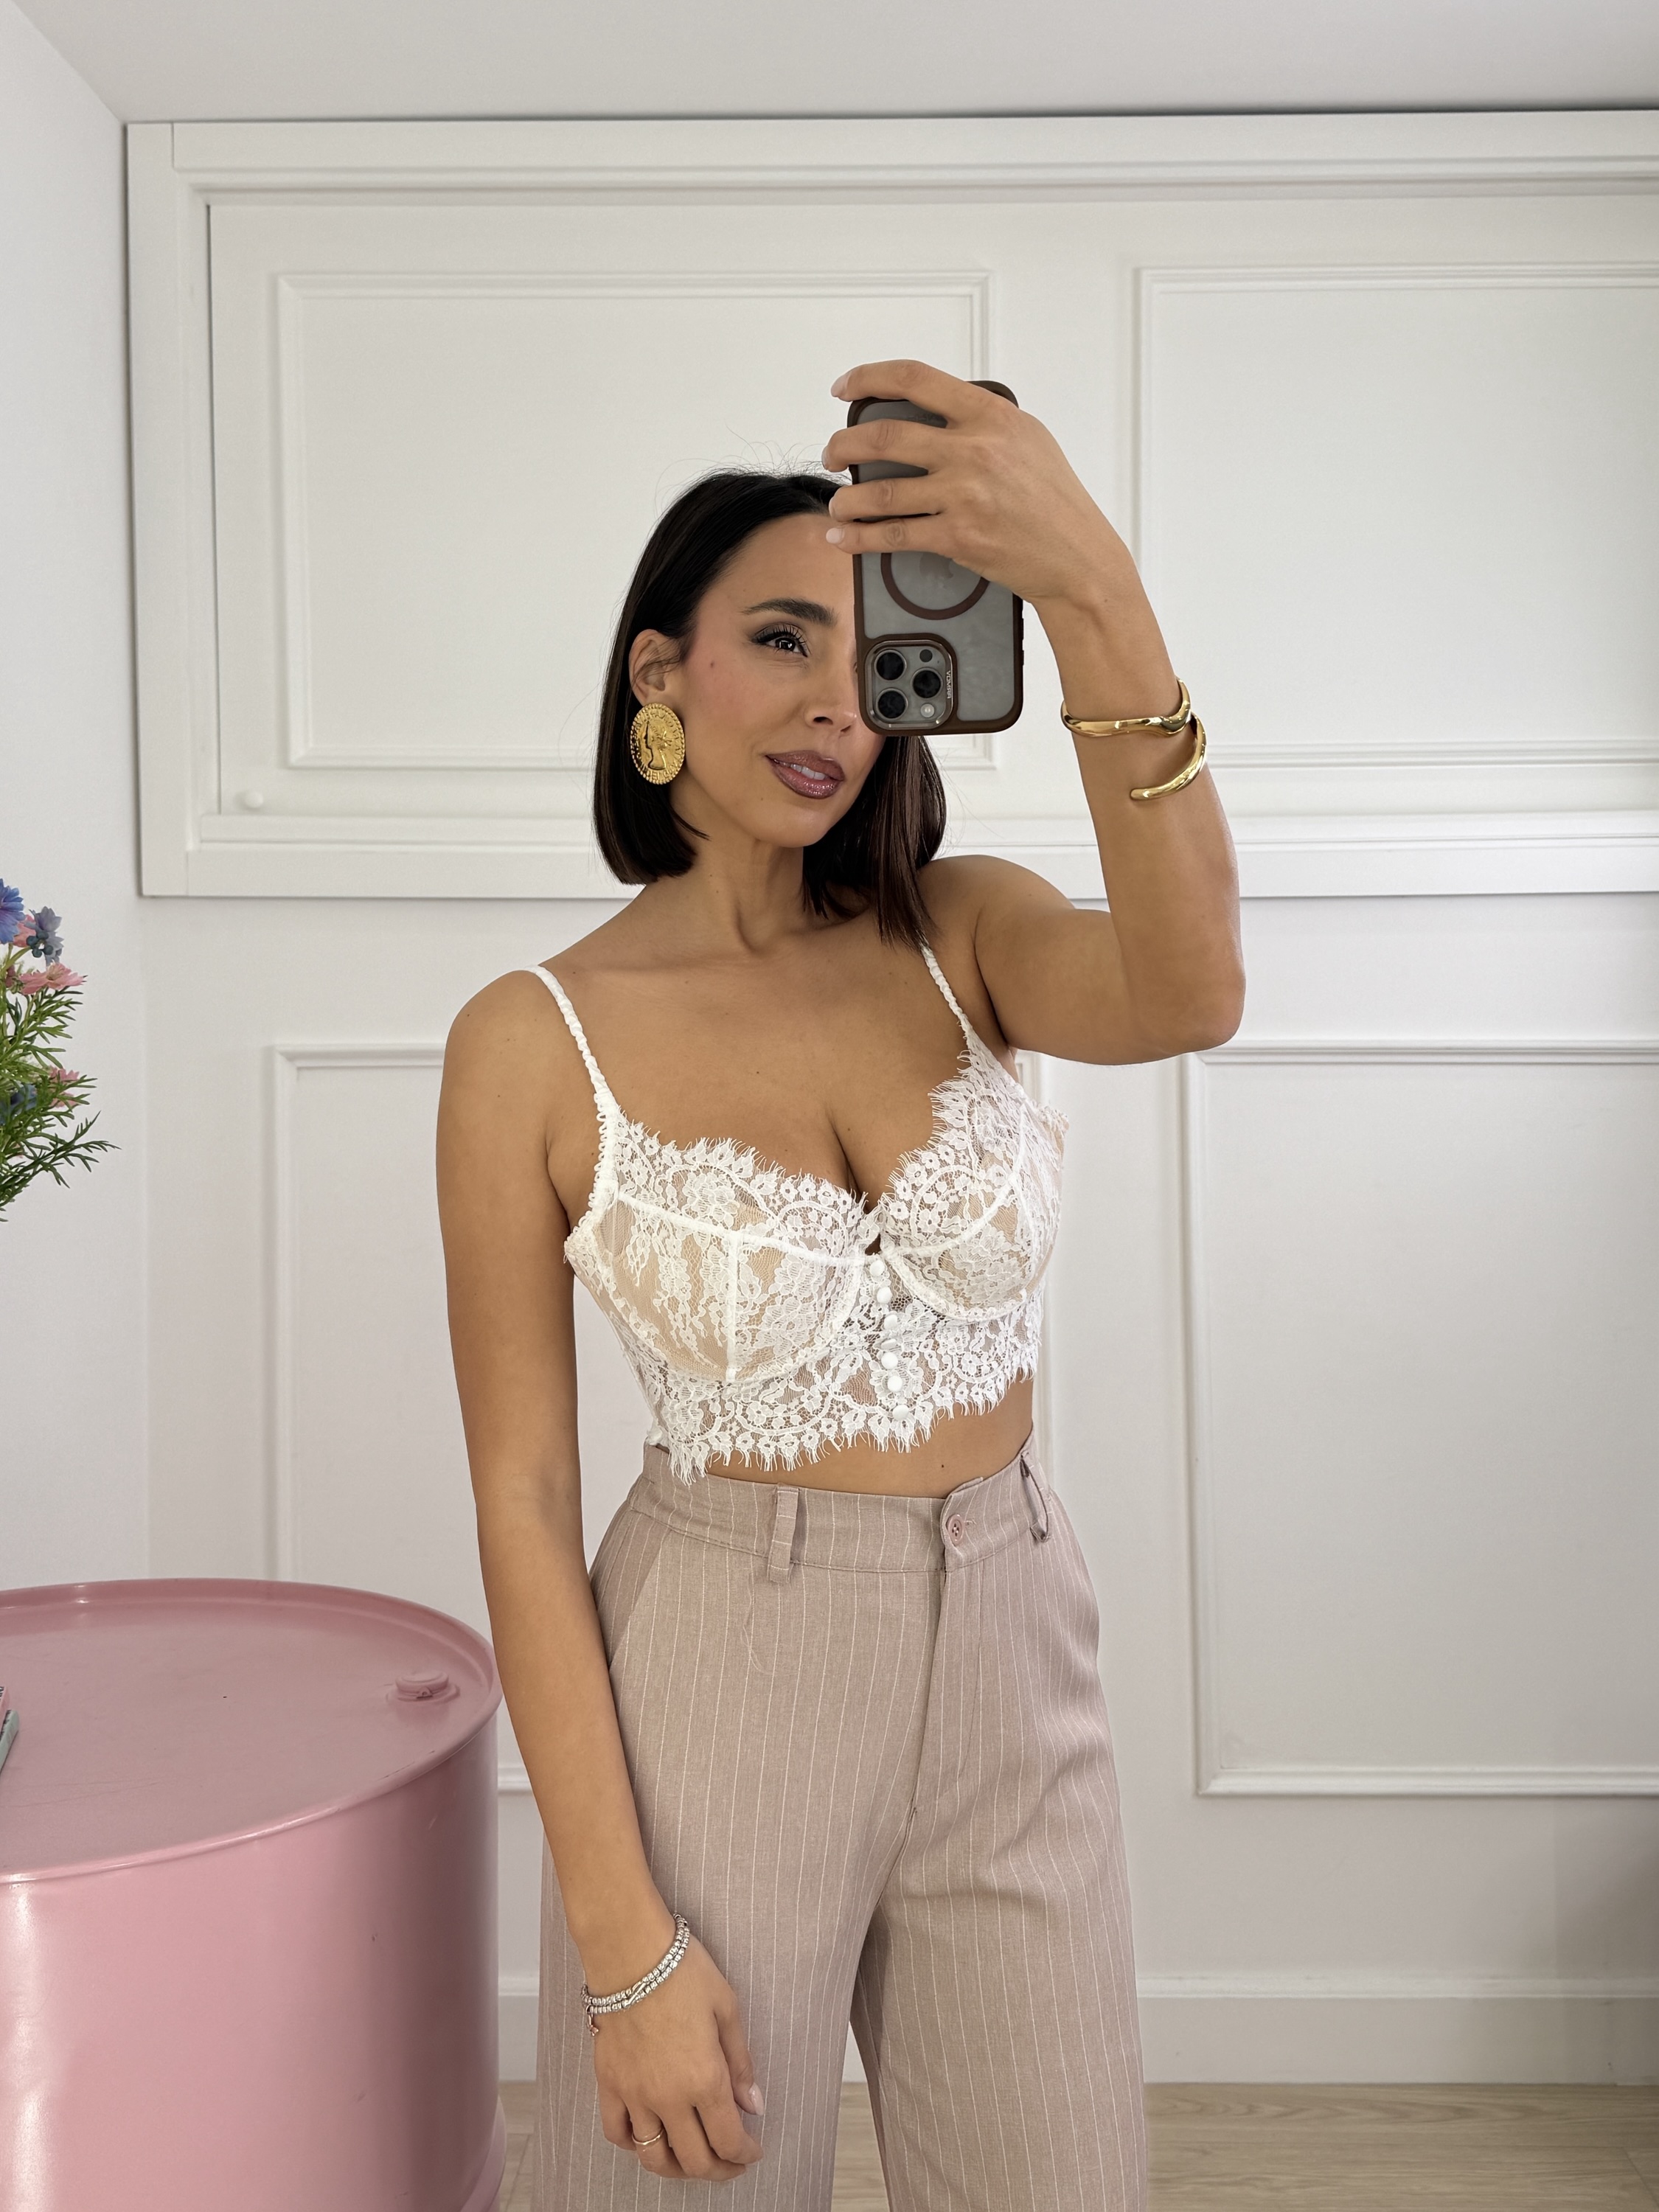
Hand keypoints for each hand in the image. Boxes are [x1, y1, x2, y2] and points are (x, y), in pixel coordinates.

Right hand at [591, 1928, 765, 2184]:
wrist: (630, 1951)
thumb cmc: (683, 1972)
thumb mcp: (727, 2009)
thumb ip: (740, 2063)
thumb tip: (754, 2105)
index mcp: (705, 2080)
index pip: (728, 2140)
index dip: (745, 2154)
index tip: (753, 2151)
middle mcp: (669, 2098)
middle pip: (694, 2161)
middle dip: (719, 2170)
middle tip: (731, 2162)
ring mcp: (635, 2095)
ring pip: (654, 2158)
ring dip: (678, 2168)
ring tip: (692, 2159)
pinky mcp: (609, 2084)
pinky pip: (618, 2133)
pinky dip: (634, 2145)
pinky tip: (649, 2137)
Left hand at [819, 358, 1130, 617]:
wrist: (1078, 557)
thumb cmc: (1055, 501)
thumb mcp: (1027, 439)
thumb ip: (981, 422)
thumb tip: (933, 415)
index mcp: (990, 415)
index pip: (915, 379)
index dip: (869, 377)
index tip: (845, 388)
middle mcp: (974, 449)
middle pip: (884, 436)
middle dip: (844, 445)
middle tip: (834, 454)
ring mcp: (964, 493)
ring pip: (880, 491)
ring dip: (846, 499)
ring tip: (838, 503)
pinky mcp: (958, 536)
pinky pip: (893, 535)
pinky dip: (859, 538)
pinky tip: (843, 537)